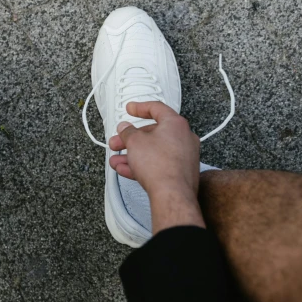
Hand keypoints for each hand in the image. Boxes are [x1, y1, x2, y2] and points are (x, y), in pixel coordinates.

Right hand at [108, 101, 203, 232]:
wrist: (172, 194)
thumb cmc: (160, 165)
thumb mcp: (135, 142)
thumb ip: (128, 132)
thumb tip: (126, 128)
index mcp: (175, 124)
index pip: (156, 108)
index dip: (140, 107)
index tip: (130, 109)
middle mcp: (184, 138)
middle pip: (153, 133)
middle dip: (131, 138)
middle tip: (118, 141)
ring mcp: (184, 156)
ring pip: (153, 151)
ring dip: (133, 154)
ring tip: (117, 159)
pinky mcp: (181, 172)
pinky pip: (158, 164)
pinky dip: (142, 165)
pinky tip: (126, 169)